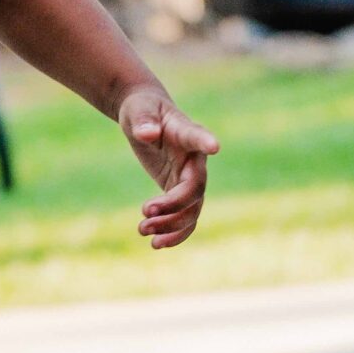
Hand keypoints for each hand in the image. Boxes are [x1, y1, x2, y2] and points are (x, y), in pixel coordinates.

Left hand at [119, 84, 219, 249]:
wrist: (145, 116)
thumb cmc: (142, 108)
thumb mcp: (139, 110)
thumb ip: (144, 121)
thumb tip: (146, 133)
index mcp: (187, 132)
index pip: (197, 138)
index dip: (205, 142)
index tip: (214, 146)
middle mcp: (195, 159)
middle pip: (194, 189)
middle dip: (173, 206)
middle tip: (144, 212)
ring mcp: (190, 177)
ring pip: (191, 210)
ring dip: (170, 225)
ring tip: (142, 231)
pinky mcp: (179, 190)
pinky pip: (184, 217)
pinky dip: (174, 233)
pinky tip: (156, 244)